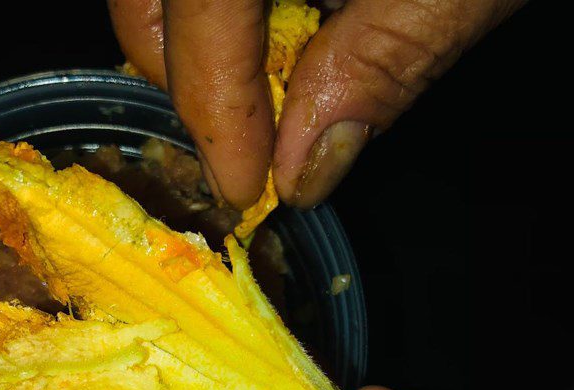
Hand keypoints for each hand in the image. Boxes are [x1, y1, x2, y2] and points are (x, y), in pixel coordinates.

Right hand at [108, 0, 524, 207]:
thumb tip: (307, 166)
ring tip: (272, 88)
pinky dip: (232, 3)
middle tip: (249, 145)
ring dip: (206, 41)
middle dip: (190, 81)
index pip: (203, 9)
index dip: (214, 116)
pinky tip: (290, 22)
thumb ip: (383, 58)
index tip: (243, 188)